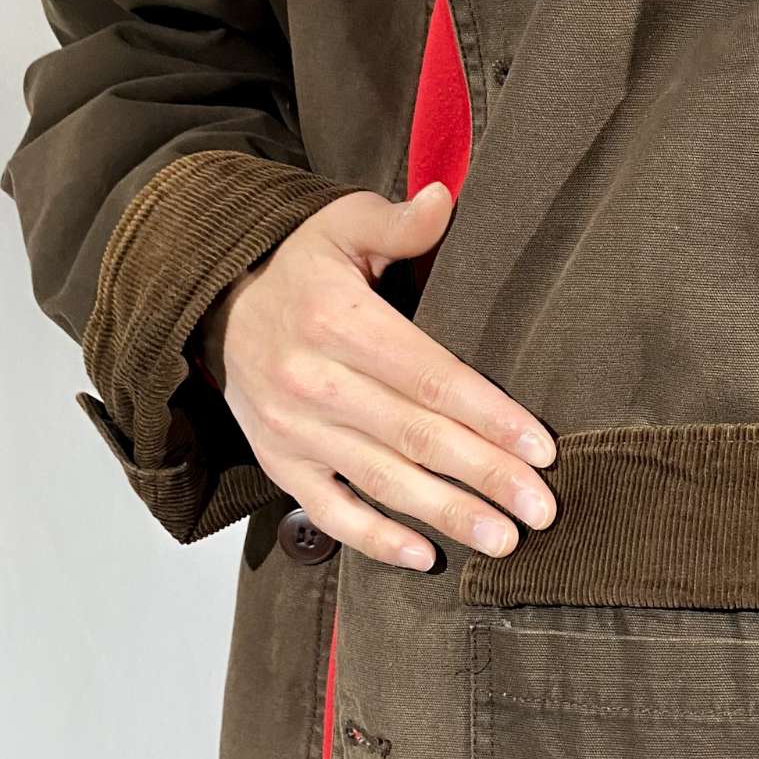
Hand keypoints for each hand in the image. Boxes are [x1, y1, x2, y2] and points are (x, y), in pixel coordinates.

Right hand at [197, 182, 556, 570]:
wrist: (215, 309)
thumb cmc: (301, 269)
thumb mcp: (339, 227)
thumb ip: (396, 223)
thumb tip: (445, 201)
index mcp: (339, 323)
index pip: (431, 378)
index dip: (490, 415)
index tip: (542, 448)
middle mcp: (315, 382)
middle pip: (418, 437)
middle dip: (486, 475)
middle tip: (543, 509)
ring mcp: (294, 431)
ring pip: (383, 480)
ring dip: (447, 515)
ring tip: (505, 541)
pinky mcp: (281, 464)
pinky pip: (329, 513)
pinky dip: (375, 540)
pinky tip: (425, 558)